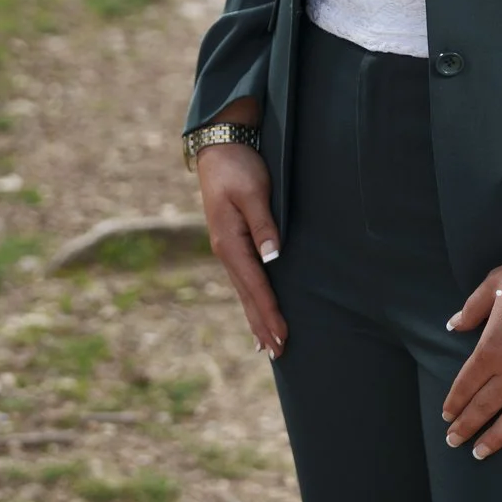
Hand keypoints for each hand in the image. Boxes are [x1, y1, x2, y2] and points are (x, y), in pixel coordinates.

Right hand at [196, 141, 286, 358]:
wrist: (219, 148)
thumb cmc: (238, 167)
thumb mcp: (253, 192)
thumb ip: (264, 225)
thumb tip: (274, 257)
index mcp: (230, 243)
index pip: (255, 286)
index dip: (270, 313)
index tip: (282, 336)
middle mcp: (226, 251)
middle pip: (247, 296)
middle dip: (263, 325)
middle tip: (278, 354)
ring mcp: (227, 248)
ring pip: (244, 290)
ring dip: (256, 317)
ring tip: (267, 345)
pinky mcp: (233, 241)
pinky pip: (244, 278)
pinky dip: (251, 299)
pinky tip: (255, 310)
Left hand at [440, 263, 501, 459]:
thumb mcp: (496, 282)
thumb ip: (473, 307)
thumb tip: (453, 325)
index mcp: (492, 350)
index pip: (467, 383)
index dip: (455, 402)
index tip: (446, 417)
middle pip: (485, 405)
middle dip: (466, 426)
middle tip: (453, 442)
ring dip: (495, 437)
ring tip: (480, 453)